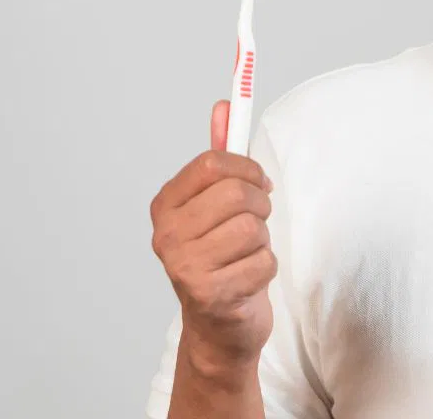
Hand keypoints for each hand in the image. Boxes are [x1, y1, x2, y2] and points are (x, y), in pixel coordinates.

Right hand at [150, 100, 276, 370]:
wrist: (219, 326)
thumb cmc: (222, 255)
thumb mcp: (217, 203)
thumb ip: (221, 156)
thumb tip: (225, 106)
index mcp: (166, 206)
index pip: (211, 164)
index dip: (246, 168)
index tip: (257, 180)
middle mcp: (166, 235)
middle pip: (236, 194)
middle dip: (260, 205)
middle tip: (256, 221)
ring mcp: (184, 267)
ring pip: (252, 227)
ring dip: (262, 241)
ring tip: (246, 254)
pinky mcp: (210, 294)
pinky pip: (263, 261)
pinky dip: (266, 269)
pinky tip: (248, 280)